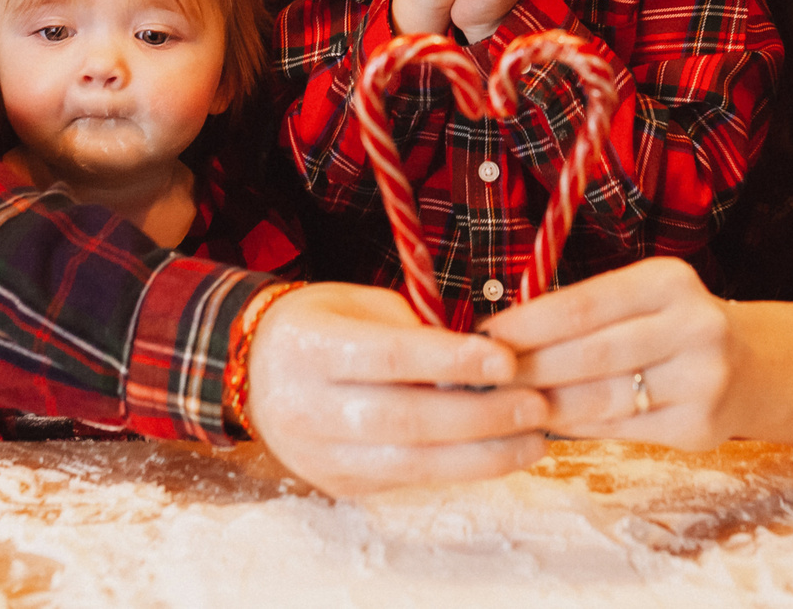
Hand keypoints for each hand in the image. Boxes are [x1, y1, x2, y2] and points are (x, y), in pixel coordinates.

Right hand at [244, 283, 547, 496]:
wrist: (256, 372)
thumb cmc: (325, 325)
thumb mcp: (361, 308)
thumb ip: (416, 332)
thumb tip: (488, 361)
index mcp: (310, 346)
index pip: (388, 357)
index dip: (450, 360)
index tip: (507, 359)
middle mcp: (305, 406)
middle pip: (403, 419)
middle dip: (479, 416)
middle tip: (535, 405)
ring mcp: (318, 455)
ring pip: (409, 464)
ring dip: (481, 455)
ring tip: (533, 440)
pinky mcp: (338, 485)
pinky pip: (407, 480)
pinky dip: (459, 468)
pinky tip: (498, 453)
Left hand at [480, 258, 740, 448]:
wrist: (754, 367)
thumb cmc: (673, 326)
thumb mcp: (643, 296)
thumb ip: (587, 311)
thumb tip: (502, 335)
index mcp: (669, 282)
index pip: (583, 304)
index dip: (528, 323)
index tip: (484, 335)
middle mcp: (693, 326)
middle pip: (589, 354)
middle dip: (528, 368)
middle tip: (483, 378)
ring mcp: (702, 380)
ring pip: (603, 398)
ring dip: (546, 405)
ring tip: (505, 406)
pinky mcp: (700, 426)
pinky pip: (622, 430)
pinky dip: (578, 428)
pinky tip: (549, 425)